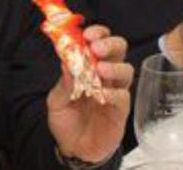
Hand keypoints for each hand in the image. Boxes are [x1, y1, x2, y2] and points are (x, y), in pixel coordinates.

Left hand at [47, 25, 134, 164]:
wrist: (75, 149)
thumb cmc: (67, 122)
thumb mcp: (56, 102)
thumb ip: (63, 83)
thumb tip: (66, 62)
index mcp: (91, 67)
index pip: (100, 41)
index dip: (97, 34)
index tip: (88, 34)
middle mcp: (106, 75)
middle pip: (119, 49)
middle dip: (110, 44)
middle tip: (97, 48)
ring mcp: (115, 91)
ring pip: (126, 69)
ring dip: (114, 66)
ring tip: (100, 70)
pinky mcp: (121, 110)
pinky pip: (123, 96)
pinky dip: (114, 93)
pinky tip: (101, 96)